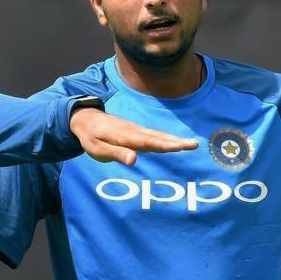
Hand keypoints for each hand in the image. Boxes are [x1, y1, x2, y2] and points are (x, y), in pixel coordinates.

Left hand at [70, 107, 198, 164]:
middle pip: (157, 137)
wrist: (86, 119)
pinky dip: (167, 138)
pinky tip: (176, 142)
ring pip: (158, 135)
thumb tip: (134, 160)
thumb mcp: (98, 149)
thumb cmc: (90, 137)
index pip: (147, 142)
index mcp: (124, 136)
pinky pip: (154, 135)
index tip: (179, 147)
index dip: (163, 145)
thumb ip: (116, 154)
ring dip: (175, 139)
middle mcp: (133, 131)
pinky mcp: (136, 131)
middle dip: (176, 141)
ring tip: (192, 143)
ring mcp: (136, 130)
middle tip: (194, 144)